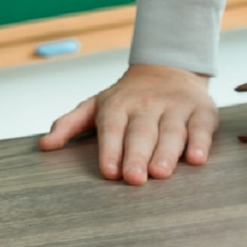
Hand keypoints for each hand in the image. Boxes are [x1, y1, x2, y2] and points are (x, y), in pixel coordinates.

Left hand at [37, 64, 216, 184]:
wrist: (167, 68)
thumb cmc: (127, 98)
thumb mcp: (94, 106)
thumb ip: (69, 125)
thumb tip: (44, 146)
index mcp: (117, 106)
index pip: (112, 128)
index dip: (110, 149)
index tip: (109, 172)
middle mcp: (146, 105)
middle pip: (141, 132)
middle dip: (136, 155)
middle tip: (133, 178)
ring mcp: (175, 107)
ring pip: (171, 131)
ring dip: (167, 152)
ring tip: (160, 172)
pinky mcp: (201, 110)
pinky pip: (201, 127)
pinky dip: (200, 142)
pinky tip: (197, 159)